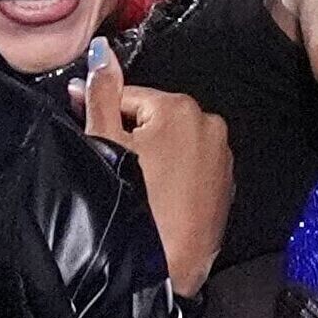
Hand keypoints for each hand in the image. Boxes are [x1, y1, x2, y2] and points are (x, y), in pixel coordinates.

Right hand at [77, 44, 234, 296]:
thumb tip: (99, 53)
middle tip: (112, 167)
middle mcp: (211, 124)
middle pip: (153, 118)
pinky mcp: (225, 184)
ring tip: (135, 186)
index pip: (128, 96)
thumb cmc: (132, 202)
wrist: (165, 264)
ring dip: (151, 155)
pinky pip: (189, 167)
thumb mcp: (104, 140)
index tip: (91, 136)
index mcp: (181, 107)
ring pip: (172, 143)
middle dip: (129, 135)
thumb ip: (101, 93)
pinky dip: (171, 175)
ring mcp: (222, 155)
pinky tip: (155, 197)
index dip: (103, 115)